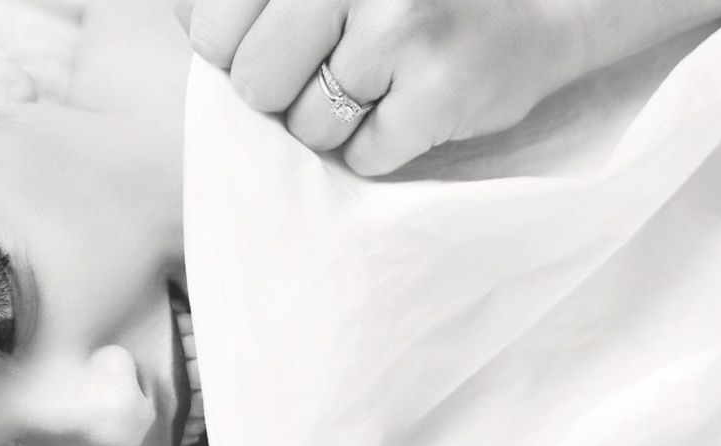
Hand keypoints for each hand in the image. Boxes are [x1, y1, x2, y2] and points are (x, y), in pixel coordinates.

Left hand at [174, 0, 591, 174]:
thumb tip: (178, 20)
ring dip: (336, 122)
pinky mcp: (438, 90)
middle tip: (340, 66)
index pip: (212, 30)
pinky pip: (364, 155)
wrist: (542, 4)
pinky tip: (415, 103)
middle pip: (255, 85)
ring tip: (383, 82)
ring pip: (308, 127)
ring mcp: (399, 26)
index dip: (239, 53)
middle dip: (287, 92)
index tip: (286, 44)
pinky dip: (382, 145)